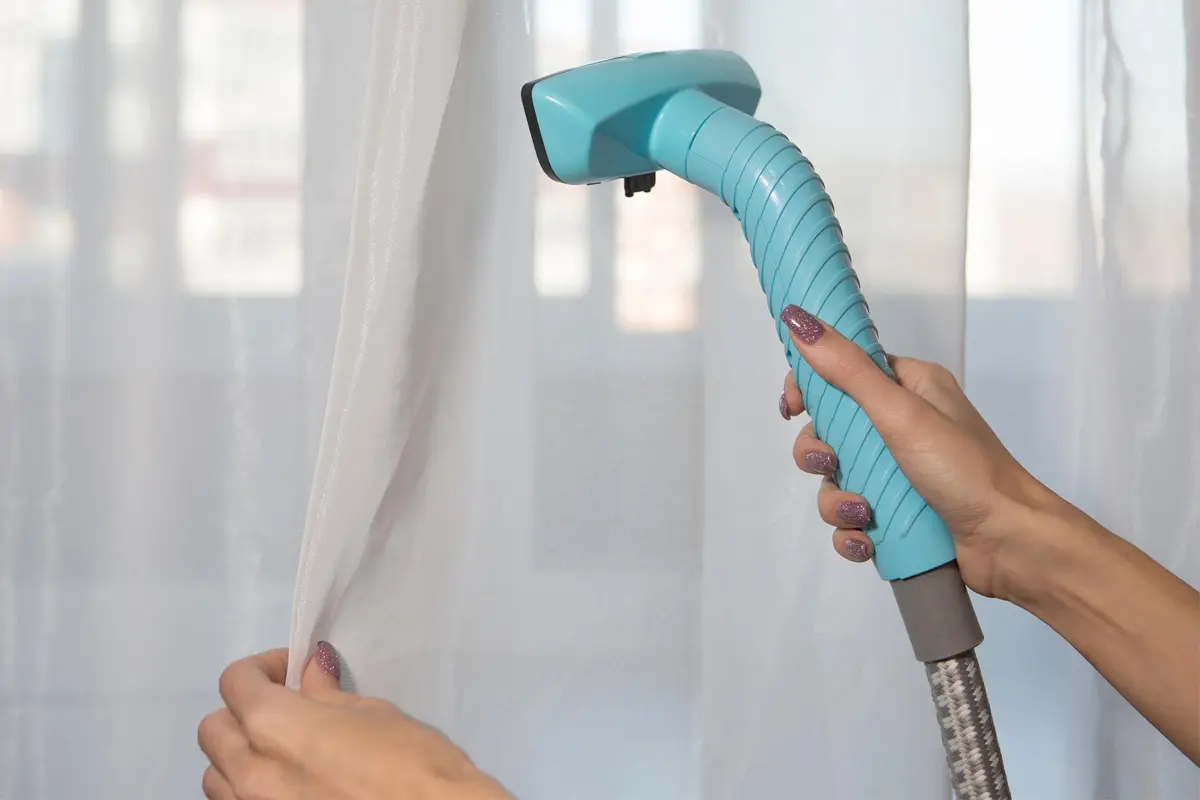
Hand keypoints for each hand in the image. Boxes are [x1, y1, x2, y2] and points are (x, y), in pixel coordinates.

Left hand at [199, 643, 512, 799]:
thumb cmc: (413, 763)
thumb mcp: (374, 715)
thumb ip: (328, 696)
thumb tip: (310, 673)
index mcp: (274, 727)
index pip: (235, 682)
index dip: (261, 667)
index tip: (290, 670)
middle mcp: (249, 772)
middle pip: (213, 730)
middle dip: (243, 711)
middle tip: (286, 708)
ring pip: (216, 777)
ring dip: (240, 757)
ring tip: (285, 754)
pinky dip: (250, 791)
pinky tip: (291, 787)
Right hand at [777, 304, 1058, 600]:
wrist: (1011, 544)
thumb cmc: (963, 468)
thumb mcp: (900, 412)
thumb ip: (846, 370)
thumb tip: (796, 318)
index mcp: (909, 387)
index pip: (843, 372)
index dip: (810, 389)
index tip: (793, 410)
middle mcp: (902, 425)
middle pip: (830, 431)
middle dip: (820, 456)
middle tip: (832, 466)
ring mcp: (899, 473)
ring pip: (835, 480)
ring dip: (837, 501)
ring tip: (862, 514)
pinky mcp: (897, 514)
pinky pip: (851, 519)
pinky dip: (851, 531)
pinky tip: (867, 540)